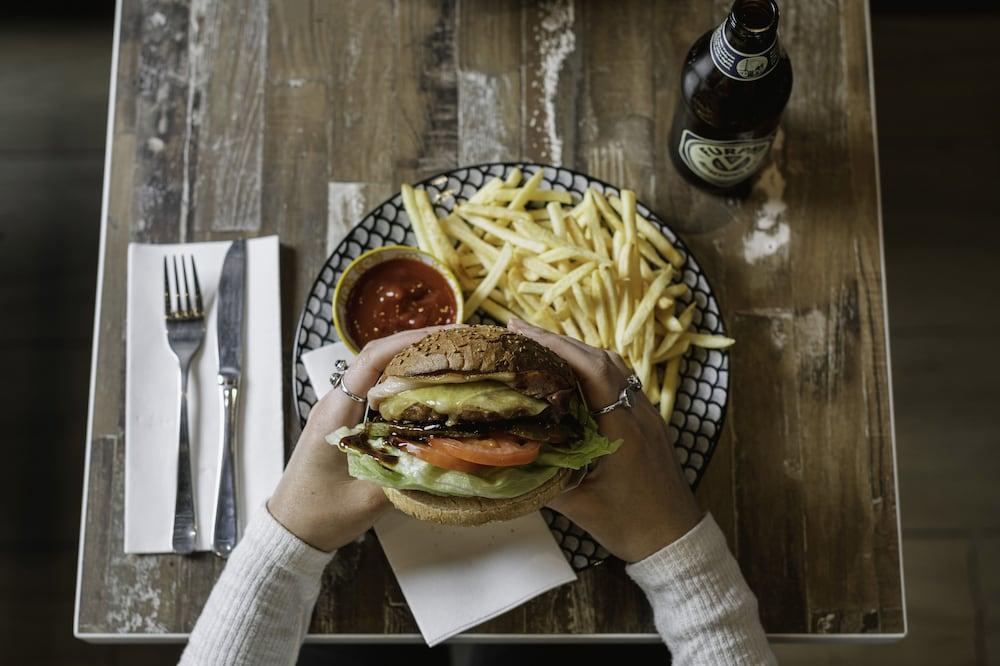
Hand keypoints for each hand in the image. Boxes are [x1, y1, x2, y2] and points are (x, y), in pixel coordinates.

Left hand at [267, 326, 453, 551]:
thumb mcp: (367, 499)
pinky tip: (433, 390)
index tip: (443, 337)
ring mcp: (342, 411)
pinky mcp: (348, 422)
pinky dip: (407, 384)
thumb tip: (451, 457)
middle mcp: (337, 403)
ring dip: (414, 362)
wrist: (291, 529)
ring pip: (380, 373)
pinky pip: (379, 392)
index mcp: (336, 413)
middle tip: (460, 345)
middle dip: (419, 345)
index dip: (407, 343)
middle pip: (379, 358)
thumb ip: (406, 475)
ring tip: (453, 360)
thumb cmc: (320, 514)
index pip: (371, 361)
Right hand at [507, 318, 702, 562]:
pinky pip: (621, 382)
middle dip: (558, 341)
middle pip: (601, 359)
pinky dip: (593, 369)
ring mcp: (647, 415)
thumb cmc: (629, 524)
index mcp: (622, 427)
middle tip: (518, 331)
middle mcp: (638, 412)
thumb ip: (541, 477)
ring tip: (540, 347)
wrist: (675, 539)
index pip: (592, 370)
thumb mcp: (577, 505)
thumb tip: (501, 457)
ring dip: (577, 352)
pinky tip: (572, 376)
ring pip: (613, 367)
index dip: (556, 346)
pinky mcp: (649, 423)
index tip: (522, 332)